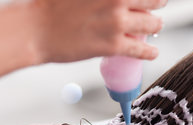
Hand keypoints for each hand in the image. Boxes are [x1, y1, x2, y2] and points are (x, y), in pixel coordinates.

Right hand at [29, 0, 165, 62]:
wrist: (34, 28)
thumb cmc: (50, 4)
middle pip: (154, 0)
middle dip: (157, 3)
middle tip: (158, 5)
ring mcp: (117, 22)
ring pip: (153, 24)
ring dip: (157, 25)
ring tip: (156, 26)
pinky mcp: (113, 45)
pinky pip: (141, 49)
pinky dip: (150, 52)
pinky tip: (153, 52)